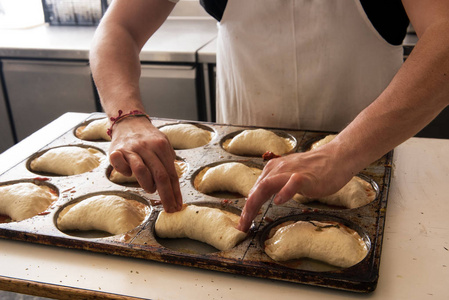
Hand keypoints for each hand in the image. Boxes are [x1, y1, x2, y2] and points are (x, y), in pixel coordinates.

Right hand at [108, 116, 181, 211]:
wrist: (129, 121)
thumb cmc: (148, 139)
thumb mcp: (163, 147)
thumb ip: (167, 164)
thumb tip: (174, 188)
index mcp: (161, 146)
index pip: (171, 173)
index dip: (175, 192)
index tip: (177, 206)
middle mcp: (147, 147)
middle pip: (160, 175)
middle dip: (166, 196)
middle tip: (169, 209)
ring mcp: (131, 149)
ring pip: (142, 171)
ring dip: (147, 185)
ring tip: (150, 188)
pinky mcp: (116, 151)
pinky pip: (121, 167)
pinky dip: (125, 173)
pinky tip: (128, 172)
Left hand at [237, 145, 353, 231]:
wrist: (336, 157)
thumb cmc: (315, 169)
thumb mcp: (289, 176)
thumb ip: (276, 185)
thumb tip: (263, 197)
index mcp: (273, 170)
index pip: (255, 190)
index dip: (247, 208)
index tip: (242, 224)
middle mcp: (278, 169)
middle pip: (257, 189)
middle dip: (247, 209)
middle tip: (242, 227)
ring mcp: (291, 172)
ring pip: (267, 185)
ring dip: (256, 202)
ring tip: (250, 218)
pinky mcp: (306, 176)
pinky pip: (293, 182)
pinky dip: (285, 191)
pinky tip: (278, 201)